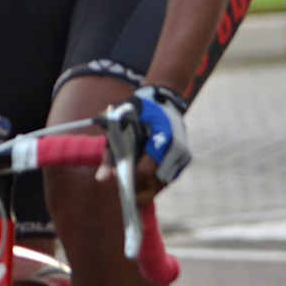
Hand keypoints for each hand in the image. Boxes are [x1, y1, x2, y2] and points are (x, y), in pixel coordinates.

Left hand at [96, 85, 190, 203]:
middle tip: (121, 178)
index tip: (117, 175)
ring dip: (144, 186)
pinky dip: (153, 181)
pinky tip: (141, 175)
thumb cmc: (139, 110)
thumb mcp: (120, 125)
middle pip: (153, 183)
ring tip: (130, 175)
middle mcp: (177, 150)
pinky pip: (166, 179)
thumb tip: (101, 179)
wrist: (164, 98)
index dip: (128, 179)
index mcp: (163, 138)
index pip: (144, 172)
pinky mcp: (184, 160)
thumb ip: (110, 153)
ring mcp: (183, 157)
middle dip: (135, 186)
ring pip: (160, 185)